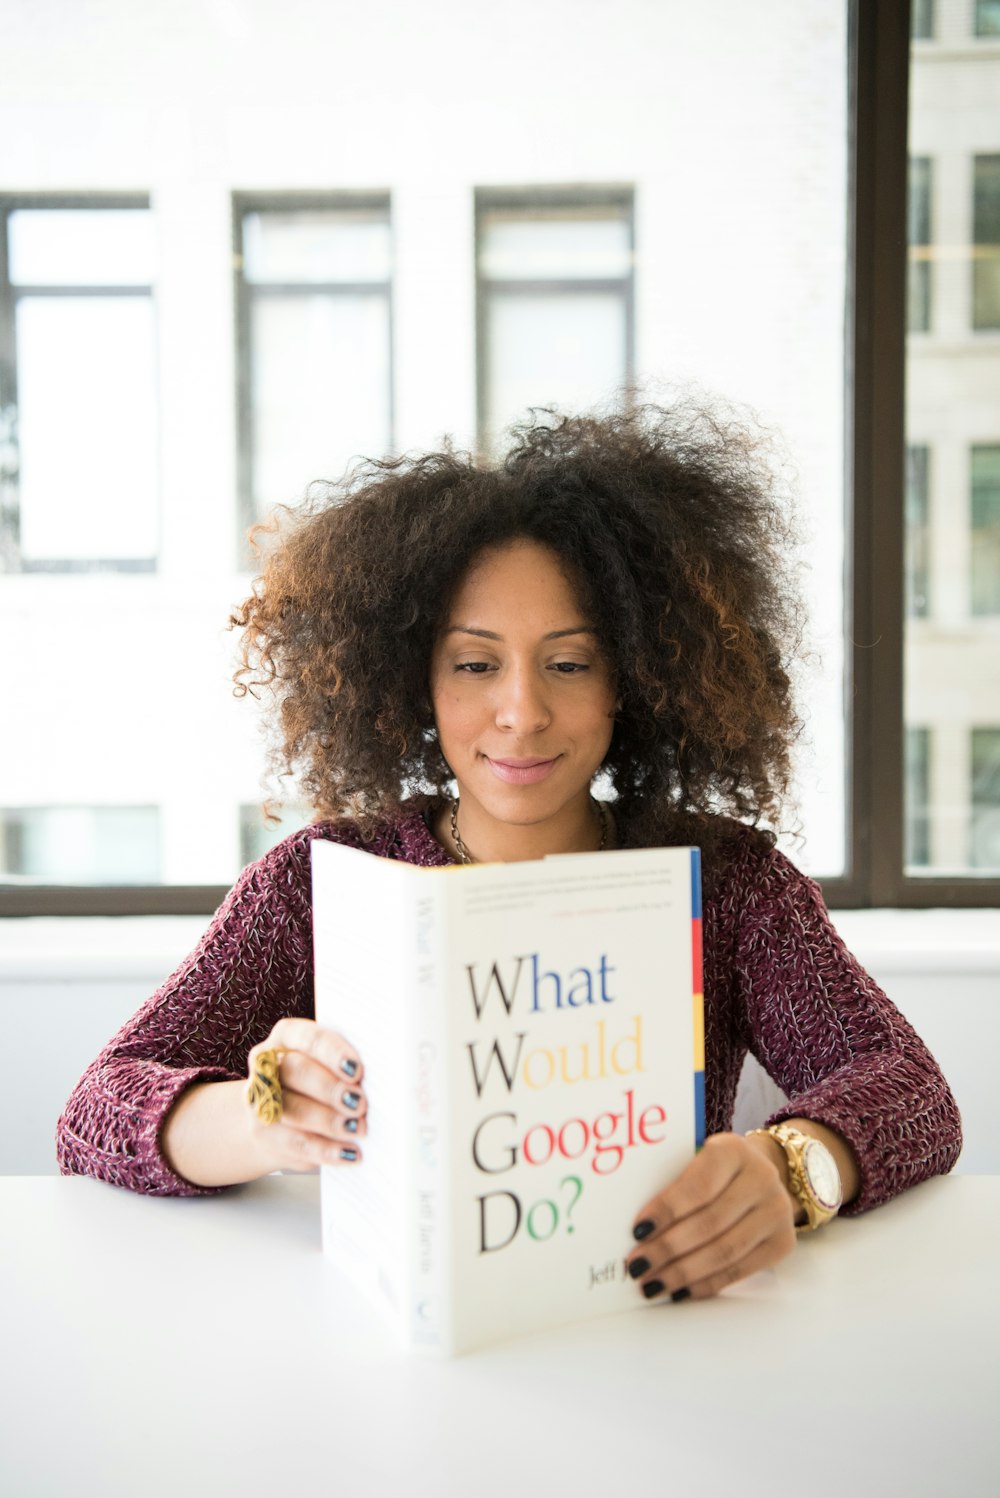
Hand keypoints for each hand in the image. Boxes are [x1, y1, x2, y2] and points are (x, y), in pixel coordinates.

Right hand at [245, 1017, 367, 1173]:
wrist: (276, 1122)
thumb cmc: (316, 1085)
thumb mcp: (328, 1068)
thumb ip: (347, 1068)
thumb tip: (386, 1080)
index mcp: (287, 1037)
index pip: (306, 1037)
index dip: (331, 1052)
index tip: (357, 1069)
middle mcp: (268, 1064)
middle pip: (296, 1071)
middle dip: (330, 1088)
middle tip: (360, 1103)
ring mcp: (261, 1099)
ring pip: (293, 1109)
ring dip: (329, 1121)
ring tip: (358, 1128)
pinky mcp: (263, 1134)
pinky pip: (295, 1143)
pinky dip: (326, 1150)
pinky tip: (349, 1152)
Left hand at [625, 1132, 795, 1301]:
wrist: (761, 1172)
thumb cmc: (714, 1169)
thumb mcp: (695, 1159)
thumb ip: (672, 1183)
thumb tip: (637, 1228)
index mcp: (733, 1151)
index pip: (698, 1186)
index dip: (667, 1211)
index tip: (637, 1231)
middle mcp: (762, 1178)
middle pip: (710, 1223)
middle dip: (668, 1249)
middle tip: (638, 1266)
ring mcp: (777, 1211)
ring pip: (725, 1251)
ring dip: (684, 1273)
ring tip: (653, 1284)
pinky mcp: (783, 1242)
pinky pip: (741, 1270)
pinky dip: (707, 1284)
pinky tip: (681, 1290)